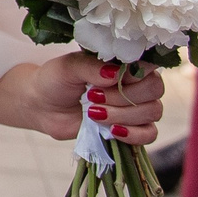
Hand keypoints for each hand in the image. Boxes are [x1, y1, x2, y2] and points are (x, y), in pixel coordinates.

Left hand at [20, 53, 166, 145]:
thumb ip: (91, 66)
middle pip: (154, 89)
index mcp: (124, 62)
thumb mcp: (68, 68)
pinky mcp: (131, 128)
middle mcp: (135, 83)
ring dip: (123, 115)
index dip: (134, 74)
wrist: (43, 106)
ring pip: (152, 112)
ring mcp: (135, 107)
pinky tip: (113, 131)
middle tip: (93, 96)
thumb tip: (115, 73)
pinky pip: (150, 134)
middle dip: (123, 96)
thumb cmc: (55, 80)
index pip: (149, 65)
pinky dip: (135, 134)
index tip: (109, 78)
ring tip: (93, 112)